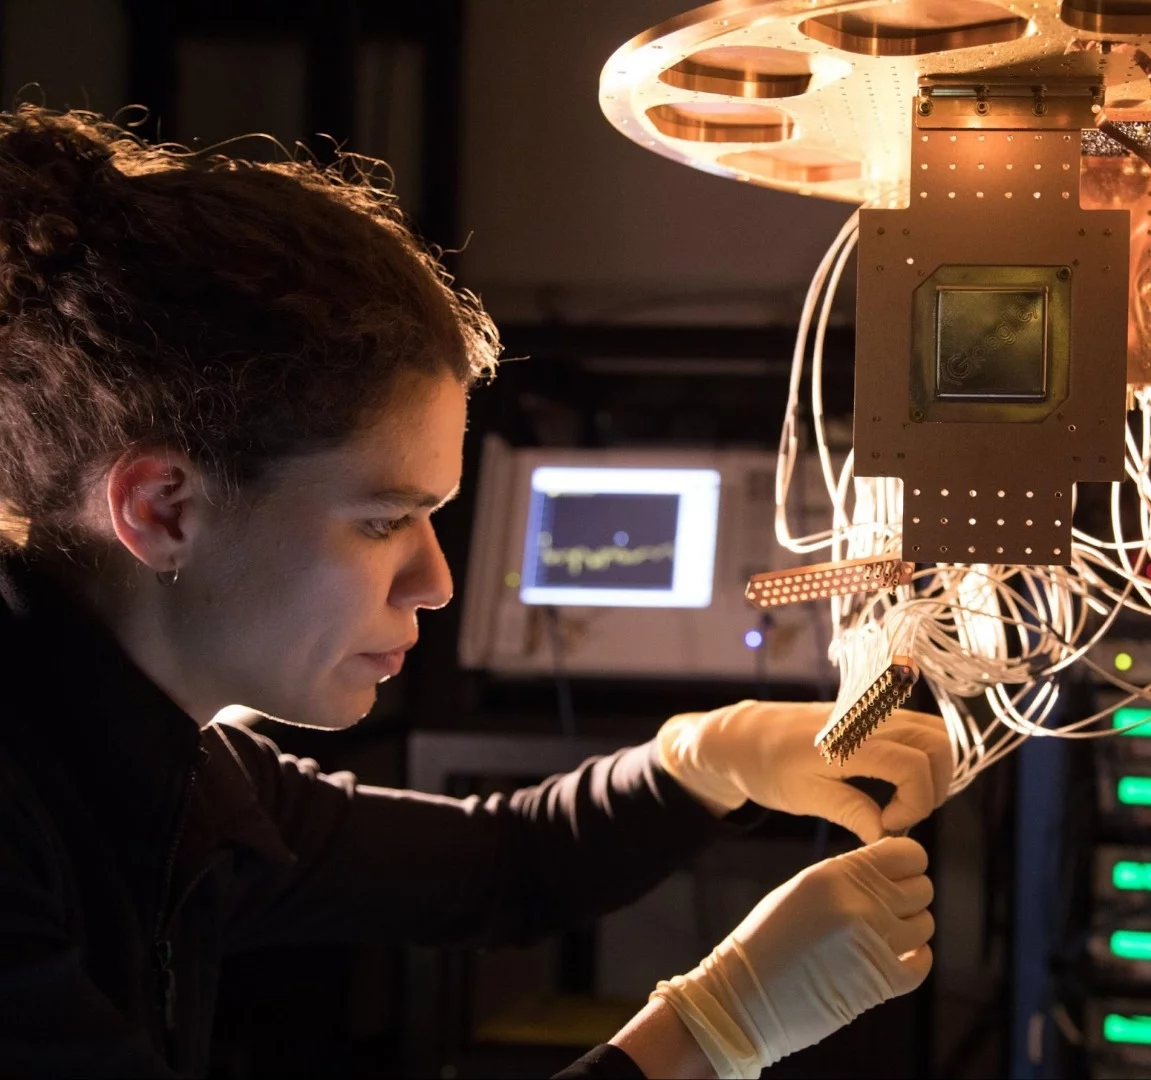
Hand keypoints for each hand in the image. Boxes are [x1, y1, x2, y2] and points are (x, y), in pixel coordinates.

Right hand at [650, 837, 933, 1078]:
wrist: (746, 995)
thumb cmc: (769, 938)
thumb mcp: (804, 887)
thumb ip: (848, 875)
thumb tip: (890, 871)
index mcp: (836, 874)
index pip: (908, 854)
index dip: (908, 862)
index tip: (898, 873)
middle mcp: (860, 904)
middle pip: (923, 888)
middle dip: (910, 896)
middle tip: (887, 907)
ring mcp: (874, 943)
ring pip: (926, 924)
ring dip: (910, 929)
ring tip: (882, 935)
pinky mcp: (882, 982)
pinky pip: (923, 962)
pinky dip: (914, 959)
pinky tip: (892, 956)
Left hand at [657, 700, 951, 841]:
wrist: (744, 736)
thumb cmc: (766, 767)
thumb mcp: (803, 796)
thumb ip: (850, 812)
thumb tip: (888, 836)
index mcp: (848, 740)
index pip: (913, 767)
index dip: (914, 804)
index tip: (887, 824)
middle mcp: (867, 717)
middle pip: (938, 744)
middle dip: (934, 787)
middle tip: (902, 814)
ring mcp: (873, 710)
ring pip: (934, 732)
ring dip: (934, 771)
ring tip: (902, 801)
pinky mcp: (873, 712)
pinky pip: (919, 727)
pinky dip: (925, 755)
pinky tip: (898, 782)